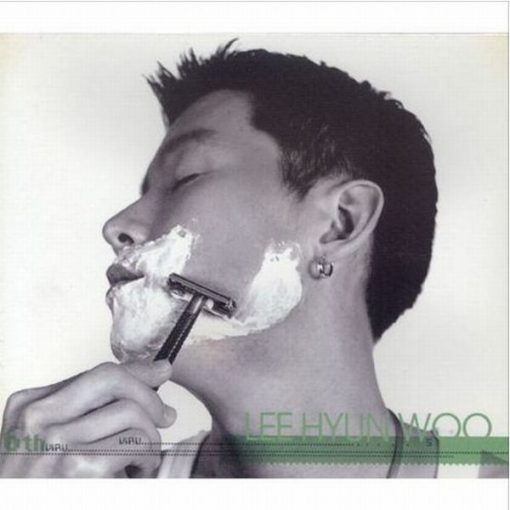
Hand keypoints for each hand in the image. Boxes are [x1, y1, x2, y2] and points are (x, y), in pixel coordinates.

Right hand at [0, 360, 174, 477]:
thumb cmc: (52, 485)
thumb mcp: (60, 439)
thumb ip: (94, 404)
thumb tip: (160, 368)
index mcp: (29, 406)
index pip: (96, 374)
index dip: (138, 373)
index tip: (161, 373)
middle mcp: (37, 418)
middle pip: (112, 378)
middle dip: (149, 394)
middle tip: (165, 417)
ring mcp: (55, 441)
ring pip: (130, 411)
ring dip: (150, 436)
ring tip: (143, 457)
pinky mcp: (78, 466)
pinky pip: (137, 440)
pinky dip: (148, 457)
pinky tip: (139, 472)